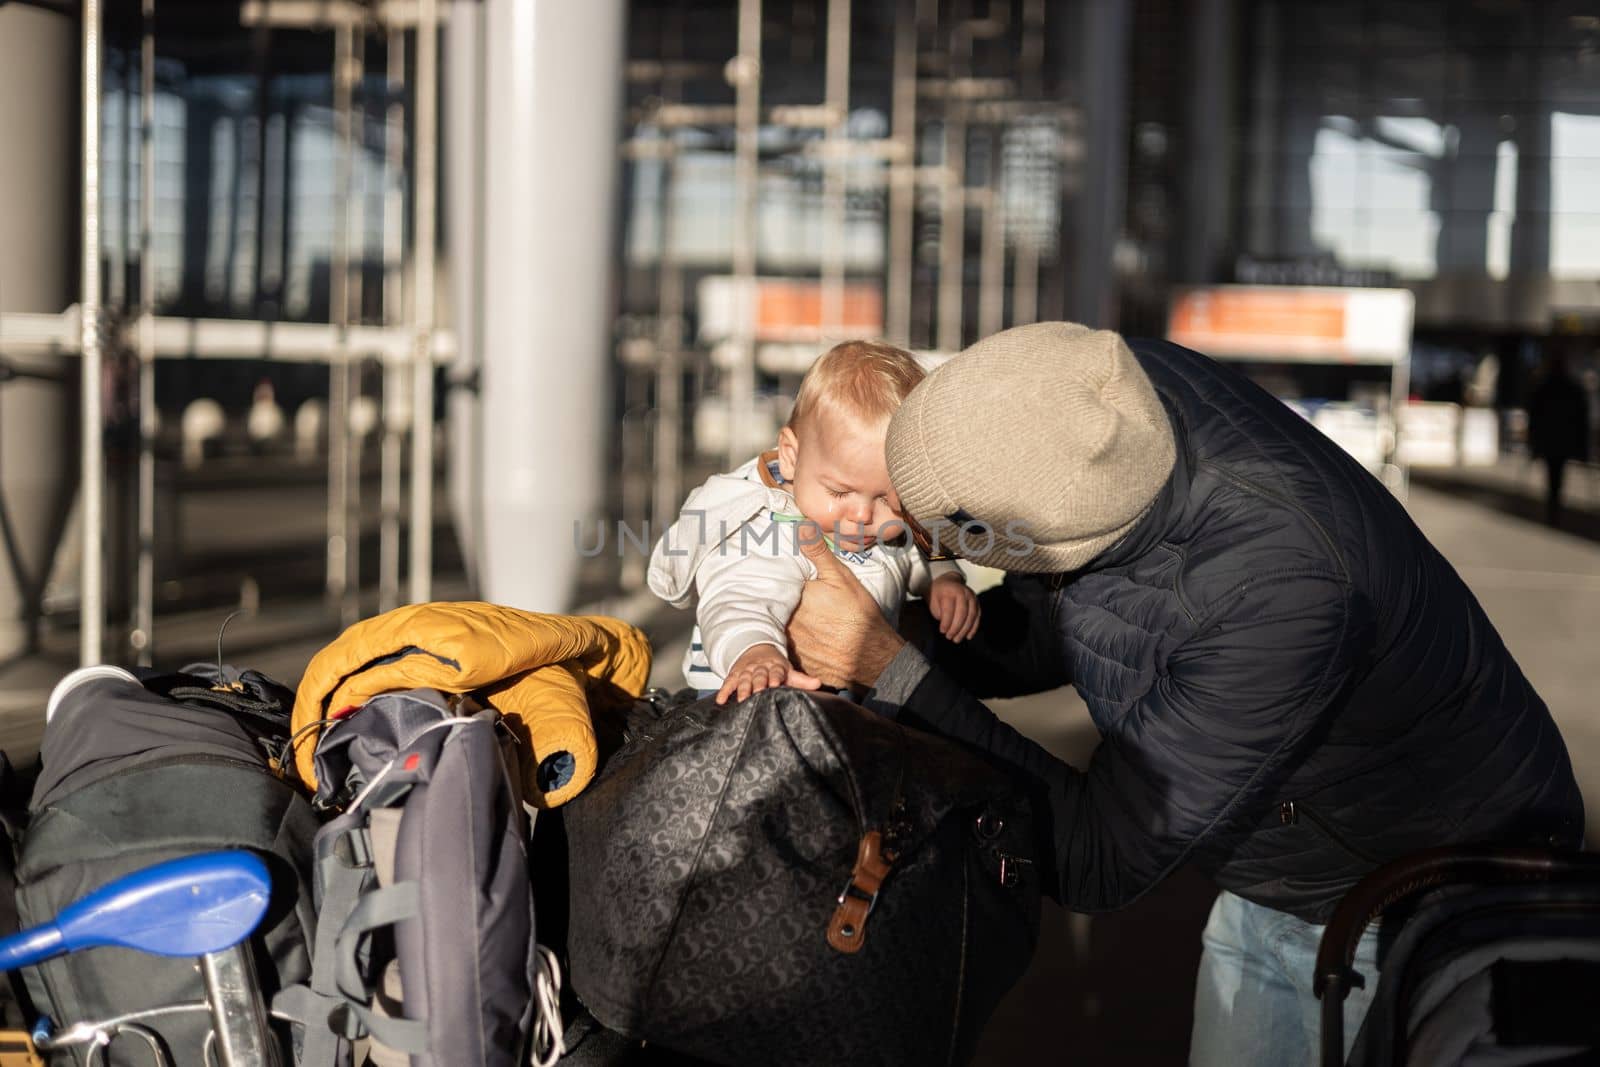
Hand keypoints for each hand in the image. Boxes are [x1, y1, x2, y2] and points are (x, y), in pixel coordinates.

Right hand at [715, 643, 819, 705]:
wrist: (756, 650)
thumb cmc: (776, 667)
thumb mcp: (788, 671)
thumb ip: (801, 680)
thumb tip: (819, 684)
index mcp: (775, 667)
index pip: (776, 672)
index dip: (775, 677)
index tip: (775, 684)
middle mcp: (759, 668)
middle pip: (758, 676)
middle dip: (757, 684)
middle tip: (757, 694)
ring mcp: (746, 671)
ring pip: (743, 680)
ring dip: (742, 689)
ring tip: (741, 700)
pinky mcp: (734, 675)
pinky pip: (728, 682)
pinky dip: (724, 690)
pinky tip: (720, 701)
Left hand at [786, 523, 906, 689]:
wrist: (873, 657)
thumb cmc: (859, 615)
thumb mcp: (841, 578)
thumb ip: (818, 553)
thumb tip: (801, 526)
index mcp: (794, 598)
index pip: (775, 584)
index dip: (776, 579)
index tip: (775, 574)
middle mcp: (786, 622)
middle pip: (773, 606)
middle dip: (777, 599)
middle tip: (788, 597)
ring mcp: (789, 644)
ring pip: (777, 626)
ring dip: (780, 620)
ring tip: (796, 616)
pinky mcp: (795, 661)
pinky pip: (785, 648)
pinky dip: (789, 641)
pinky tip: (804, 637)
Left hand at [928, 574, 980, 642]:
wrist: (948, 582)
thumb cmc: (938, 595)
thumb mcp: (934, 601)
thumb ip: (940, 613)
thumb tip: (947, 629)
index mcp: (949, 591)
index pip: (949, 609)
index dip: (946, 622)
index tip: (942, 631)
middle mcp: (963, 592)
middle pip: (962, 613)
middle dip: (956, 628)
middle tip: (949, 637)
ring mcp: (972, 596)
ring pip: (971, 616)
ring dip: (965, 630)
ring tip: (957, 639)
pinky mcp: (977, 602)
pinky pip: (977, 616)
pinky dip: (973, 628)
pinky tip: (968, 636)